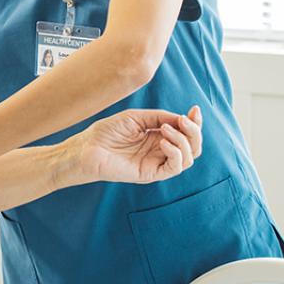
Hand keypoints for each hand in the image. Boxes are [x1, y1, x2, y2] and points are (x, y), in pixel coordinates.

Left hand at [65, 105, 202, 184]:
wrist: (88, 147)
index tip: (195, 109)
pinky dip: (175, 153)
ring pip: (188, 158)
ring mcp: (157, 163)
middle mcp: (161, 151)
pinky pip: (174, 167)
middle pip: (193, 146)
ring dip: (183, 141)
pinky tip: (162, 142)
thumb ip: (160, 117)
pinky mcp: (151, 174)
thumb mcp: (137, 117)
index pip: (187, 133)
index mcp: (159, 137)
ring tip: (165, 129)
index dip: (195, 122)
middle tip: (184, 120)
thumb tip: (183, 119)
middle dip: (194, 131)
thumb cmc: (107, 132)